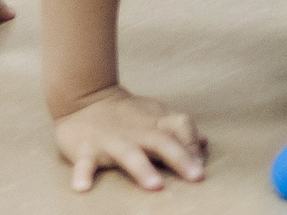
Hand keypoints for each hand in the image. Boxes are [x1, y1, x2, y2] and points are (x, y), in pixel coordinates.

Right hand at [52, 88, 206, 192]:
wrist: (85, 98)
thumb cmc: (126, 115)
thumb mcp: (156, 117)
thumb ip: (179, 131)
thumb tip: (205, 142)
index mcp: (155, 123)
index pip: (182, 126)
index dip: (193, 143)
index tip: (201, 164)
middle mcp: (137, 132)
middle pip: (163, 142)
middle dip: (181, 158)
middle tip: (196, 176)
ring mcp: (111, 141)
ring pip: (129, 154)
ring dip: (143, 169)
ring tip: (155, 185)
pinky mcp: (85, 149)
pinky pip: (84, 163)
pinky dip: (82, 175)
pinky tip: (82, 188)